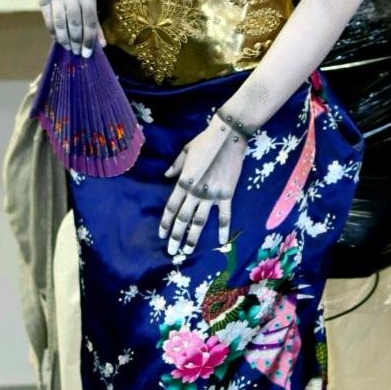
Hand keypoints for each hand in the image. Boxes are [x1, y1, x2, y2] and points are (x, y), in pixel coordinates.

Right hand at [38, 0, 103, 56]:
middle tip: (77, 52)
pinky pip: (49, 20)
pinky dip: (54, 33)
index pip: (90, 20)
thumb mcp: (91, 4)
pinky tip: (58, 40)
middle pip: (74, 22)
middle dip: (76, 40)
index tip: (87, 53)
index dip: (89, 39)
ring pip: (60, 22)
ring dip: (64, 39)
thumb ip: (96, 24)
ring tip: (68, 48)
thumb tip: (102, 45)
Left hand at [159, 113, 247, 255]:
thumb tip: (166, 177)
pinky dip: (223, 230)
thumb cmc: (205, 141)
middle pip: (183, 219)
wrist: (228, 137)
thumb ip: (175, 167)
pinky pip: (224, 216)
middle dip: (176, 237)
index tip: (162, 235)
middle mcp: (195, 192)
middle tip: (172, 252)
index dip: (165, 223)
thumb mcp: (185, 152)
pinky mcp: (227, 195)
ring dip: (193, 238)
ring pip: (200, 222)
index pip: (171, 207)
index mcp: (183, 182)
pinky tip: (222, 242)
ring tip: (188, 251)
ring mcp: (212, 195)